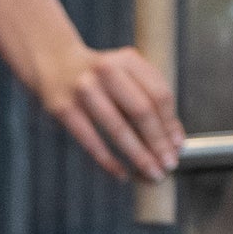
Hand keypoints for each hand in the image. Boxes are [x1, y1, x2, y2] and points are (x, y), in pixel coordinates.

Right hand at [35, 42, 183, 181]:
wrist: (55, 63)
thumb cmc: (99, 77)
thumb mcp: (126, 75)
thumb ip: (149, 99)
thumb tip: (173, 139)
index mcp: (127, 60)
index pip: (159, 94)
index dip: (171, 123)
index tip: (178, 145)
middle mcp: (106, 70)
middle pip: (142, 111)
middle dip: (158, 143)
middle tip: (168, 164)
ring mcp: (84, 89)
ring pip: (118, 129)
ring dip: (138, 156)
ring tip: (151, 173)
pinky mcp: (65, 109)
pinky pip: (92, 142)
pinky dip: (109, 162)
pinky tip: (122, 174)